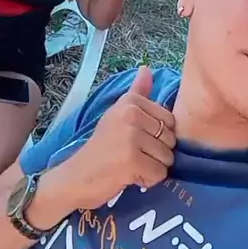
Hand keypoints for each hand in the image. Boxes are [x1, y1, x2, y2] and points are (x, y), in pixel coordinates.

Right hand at [50, 66, 175, 211]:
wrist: (77, 176)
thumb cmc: (102, 146)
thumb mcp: (117, 114)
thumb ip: (137, 92)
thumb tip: (147, 68)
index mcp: (131, 102)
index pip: (169, 120)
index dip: (158, 136)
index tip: (137, 140)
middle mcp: (131, 115)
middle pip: (171, 139)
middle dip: (156, 153)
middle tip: (132, 155)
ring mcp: (131, 138)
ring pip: (167, 158)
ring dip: (152, 168)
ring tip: (130, 165)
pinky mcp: (131, 161)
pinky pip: (159, 174)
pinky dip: (147, 180)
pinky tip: (129, 176)